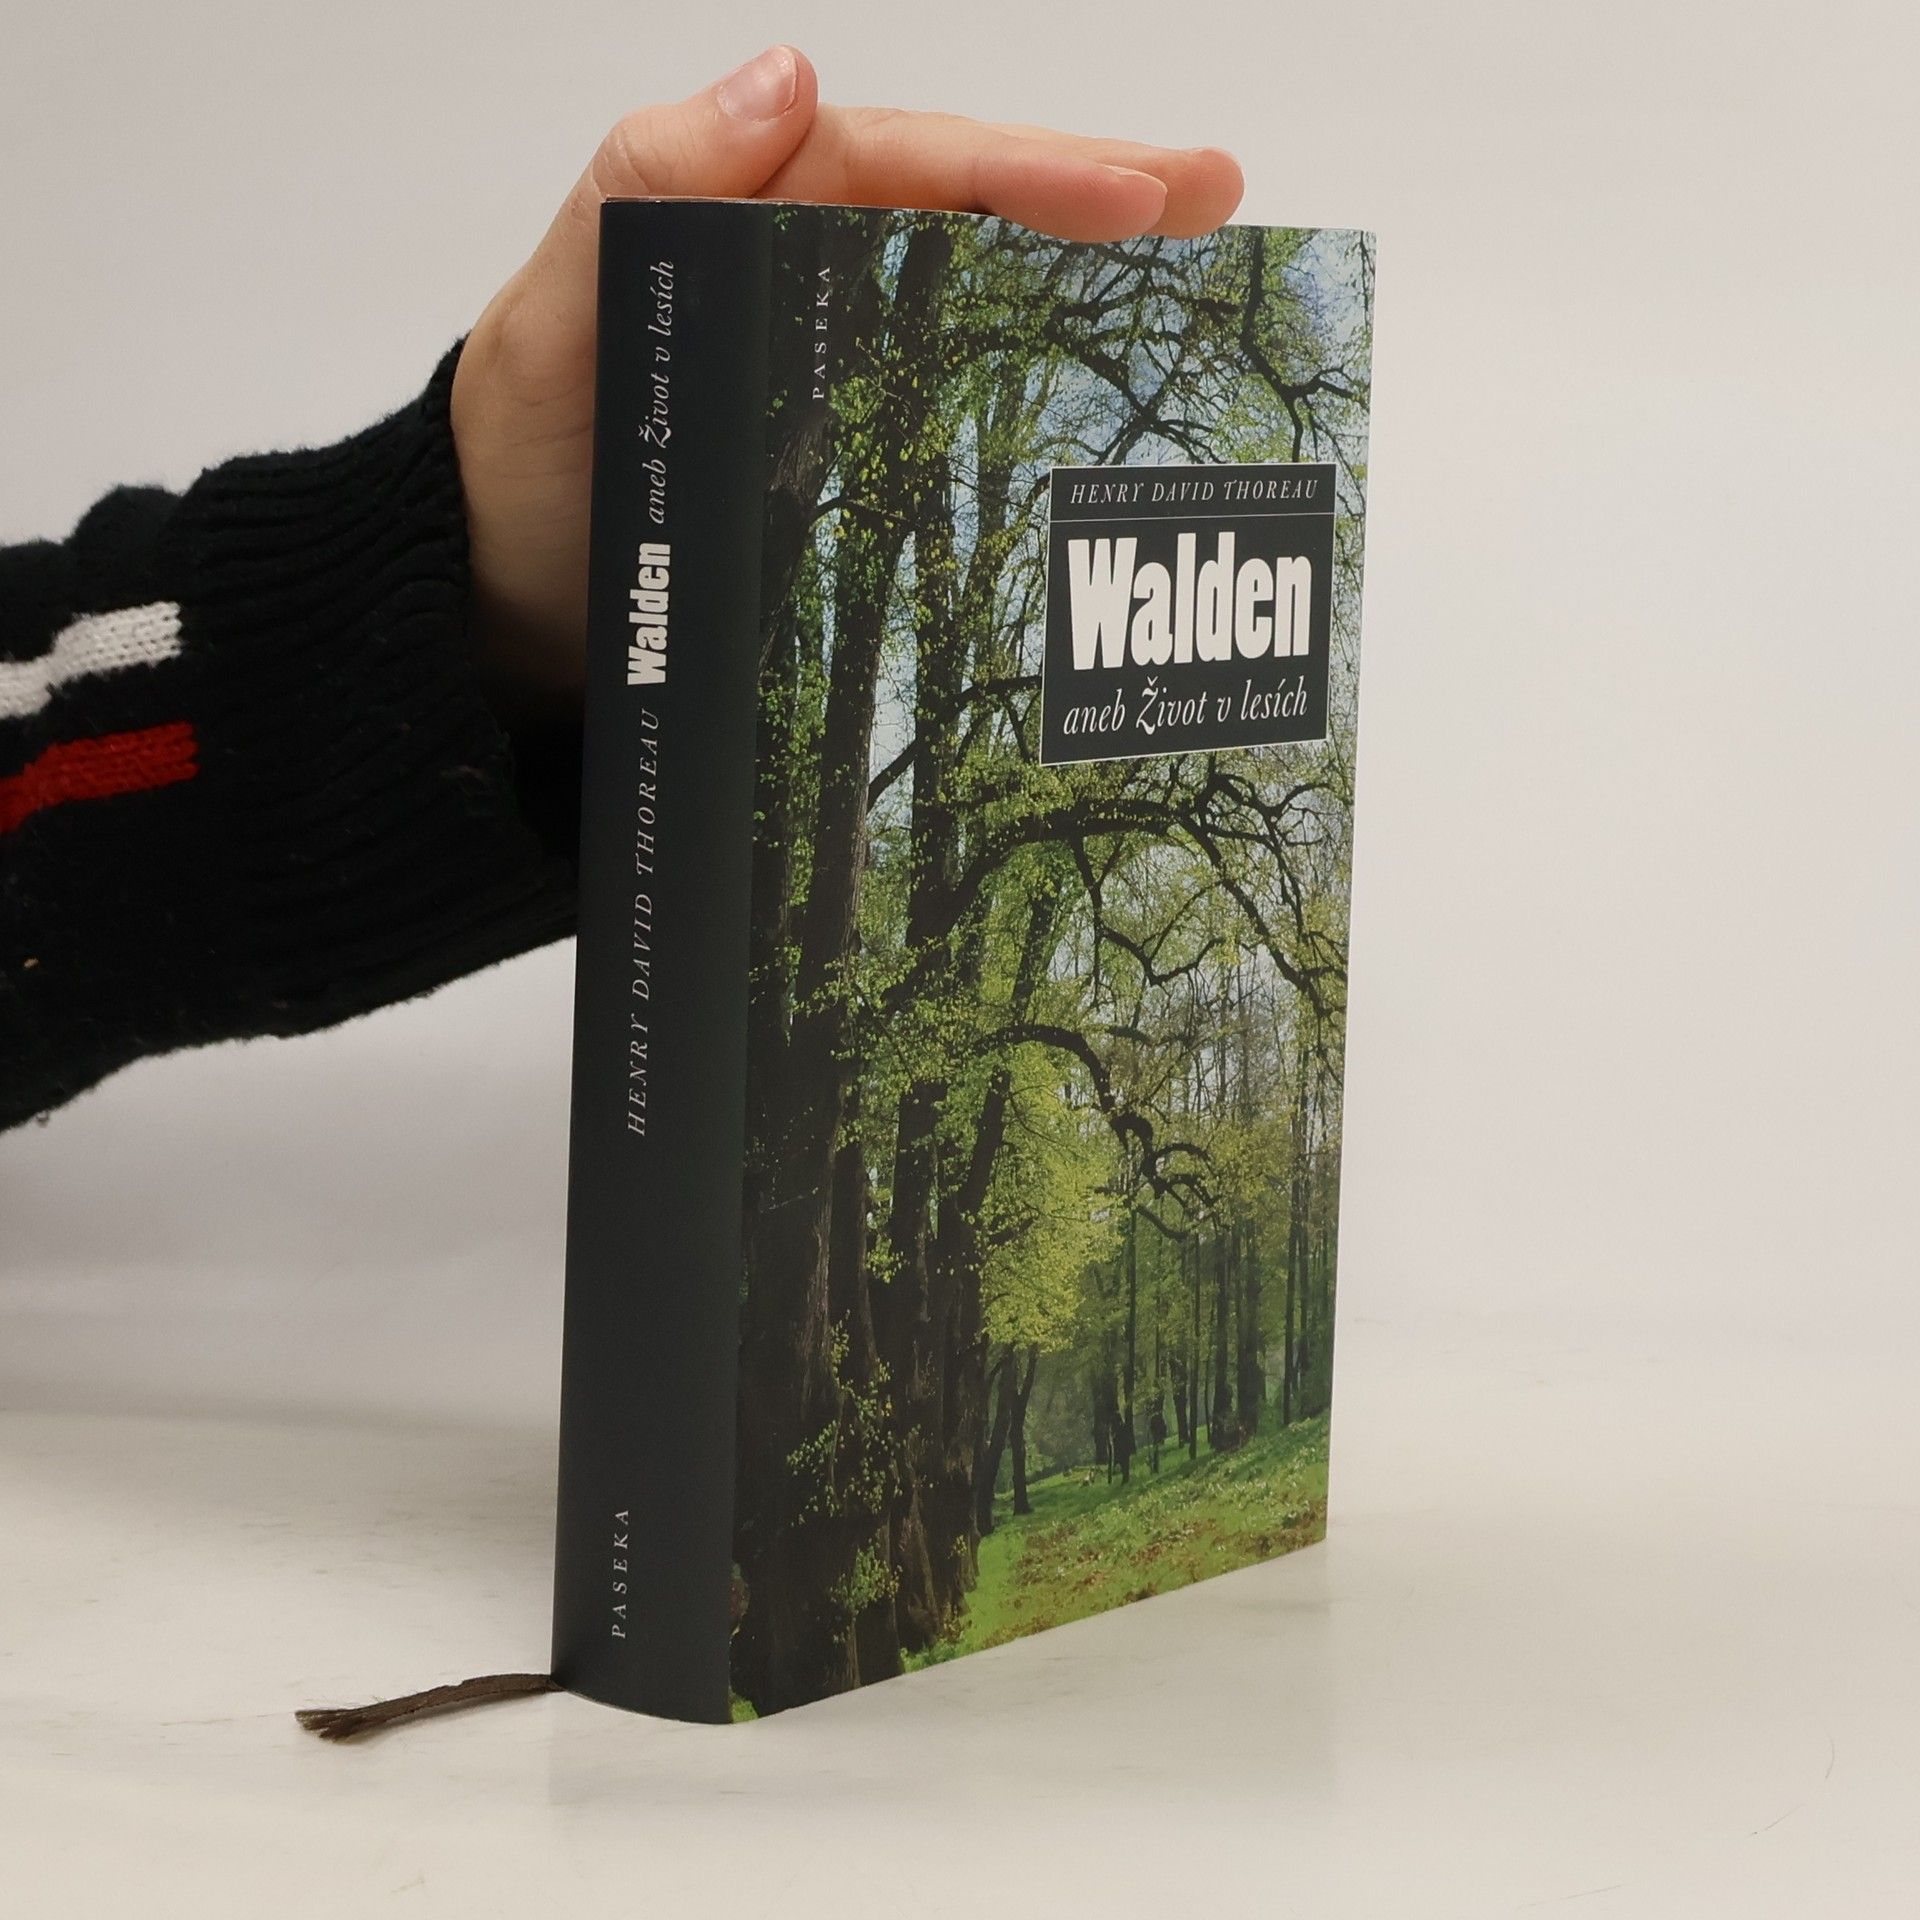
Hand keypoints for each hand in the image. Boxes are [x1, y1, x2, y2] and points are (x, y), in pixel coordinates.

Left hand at [449, 45, 1243, 711]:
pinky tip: (1097, 418)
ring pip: (976, 303)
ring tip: (1199, 288)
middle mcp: (806, 274)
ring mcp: (831, 368)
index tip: (1145, 193)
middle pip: (971, 217)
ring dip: (1082, 291)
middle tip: (1222, 203)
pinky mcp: (839, 457)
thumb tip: (792, 80)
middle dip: (1097, 203)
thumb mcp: (555, 316)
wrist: (495, 604)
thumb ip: (646, 189)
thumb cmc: (516, 458)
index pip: (914, 166)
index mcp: (751, 212)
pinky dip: (1026, 399)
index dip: (1034, 172)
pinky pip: (948, 407)